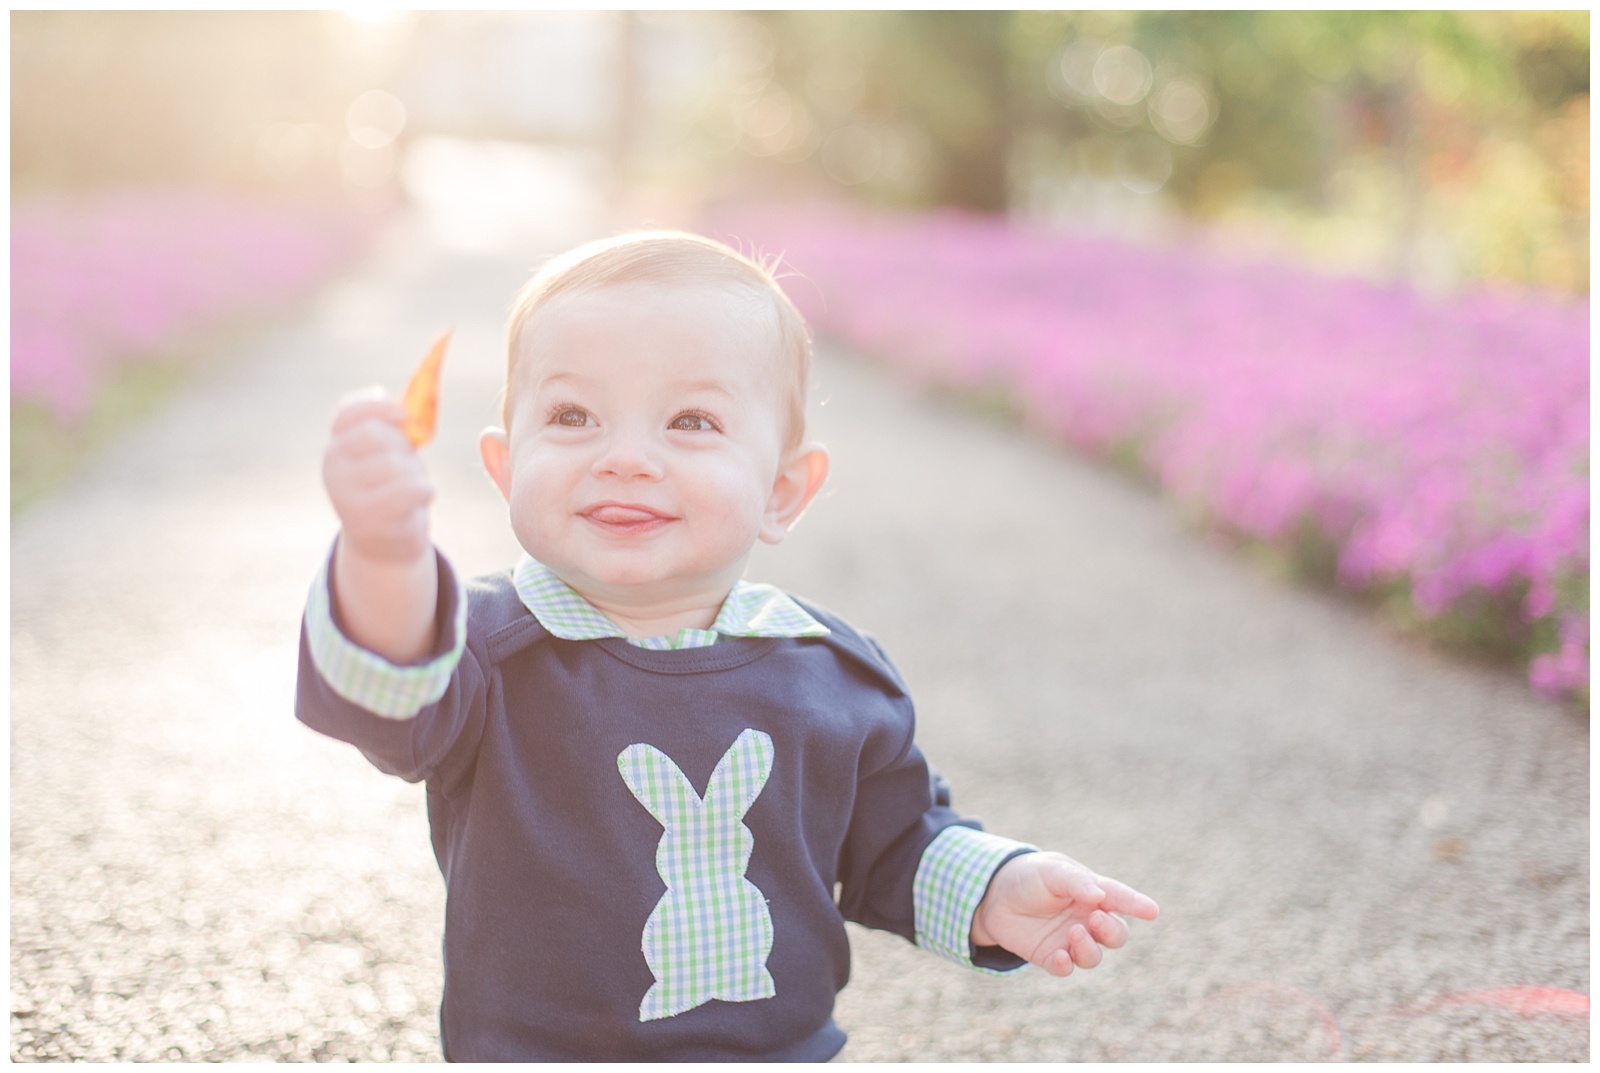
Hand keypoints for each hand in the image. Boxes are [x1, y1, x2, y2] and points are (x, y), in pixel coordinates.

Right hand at [322, 390, 435, 566]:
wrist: (383, 545)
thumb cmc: (389, 488)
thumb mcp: (385, 455)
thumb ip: (392, 428)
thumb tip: (409, 408)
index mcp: (334, 448)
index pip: (348, 413)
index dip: (378, 406)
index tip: (404, 413)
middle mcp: (332, 470)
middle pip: (376, 434)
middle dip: (402, 444)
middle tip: (407, 462)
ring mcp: (346, 496)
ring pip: (397, 463)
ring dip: (416, 471)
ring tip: (410, 486)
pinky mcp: (370, 520)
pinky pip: (412, 489)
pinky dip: (425, 490)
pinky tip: (418, 501)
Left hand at [971, 851, 1158, 977]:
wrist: (992, 895)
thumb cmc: (1029, 876)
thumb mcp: (1051, 870)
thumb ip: (1075, 881)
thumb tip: (1099, 897)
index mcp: (1092, 892)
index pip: (1119, 899)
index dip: (1136, 904)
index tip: (1153, 911)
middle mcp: (1086, 919)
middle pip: (1115, 934)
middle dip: (1112, 931)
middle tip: (1094, 919)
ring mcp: (1070, 939)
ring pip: (1094, 956)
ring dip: (1088, 949)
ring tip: (1073, 934)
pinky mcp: (1050, 956)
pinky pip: (1066, 968)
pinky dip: (1065, 965)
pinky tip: (1058, 955)